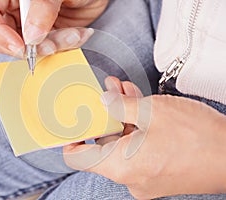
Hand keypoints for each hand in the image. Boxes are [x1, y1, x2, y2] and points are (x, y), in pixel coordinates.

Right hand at [0, 0, 108, 57]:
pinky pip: (50, 49)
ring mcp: (33, 26)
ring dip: (55, 46)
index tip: (21, 47)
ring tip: (75, 34)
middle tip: (52, 46)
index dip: (0, 33)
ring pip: (31, 49)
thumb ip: (43, 8)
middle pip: (6, 39)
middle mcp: (18, 11)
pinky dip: (66, 46)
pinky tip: (79, 34)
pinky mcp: (49, 36)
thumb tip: (31, 36)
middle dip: (31, 48)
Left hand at [63, 76, 225, 198]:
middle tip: (105, 92)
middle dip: (103, 115)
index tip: (72, 120)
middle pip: (102, 145)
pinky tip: (139, 107)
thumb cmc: (197, 137)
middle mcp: (128, 177)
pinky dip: (135, 130)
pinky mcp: (156, 173)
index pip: (77, 158)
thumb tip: (104, 101)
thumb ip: (120, 105)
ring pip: (122, 144)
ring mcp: (143, 177)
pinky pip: (137, 150)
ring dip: (121, 118)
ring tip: (123, 91)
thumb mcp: (152, 110)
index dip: (70, 137)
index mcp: (120, 166)